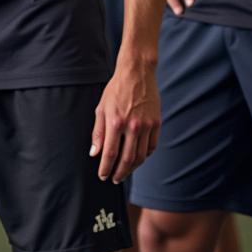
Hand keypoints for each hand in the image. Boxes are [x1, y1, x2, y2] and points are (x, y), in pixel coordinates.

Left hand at [90, 54, 160, 182]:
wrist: (137, 72)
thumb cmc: (116, 89)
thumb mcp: (101, 108)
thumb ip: (98, 132)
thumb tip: (94, 153)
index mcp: (115, 122)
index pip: (110, 154)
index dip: (105, 168)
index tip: (103, 176)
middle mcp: (132, 126)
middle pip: (127, 160)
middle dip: (119, 173)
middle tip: (114, 179)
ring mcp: (147, 125)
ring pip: (141, 156)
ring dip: (132, 168)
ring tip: (125, 171)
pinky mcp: (157, 123)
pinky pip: (152, 147)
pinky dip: (145, 155)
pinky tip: (138, 157)